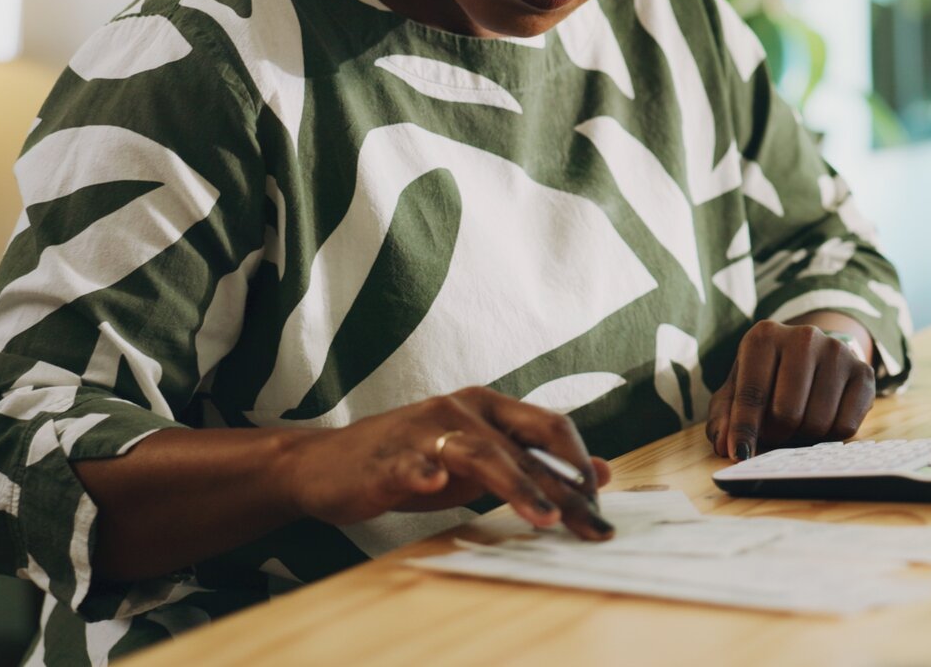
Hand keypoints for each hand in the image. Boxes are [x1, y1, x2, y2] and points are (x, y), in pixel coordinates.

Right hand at [279, 386, 613, 538]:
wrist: (328, 464)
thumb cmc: (414, 460)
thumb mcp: (481, 461)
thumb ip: (536, 463)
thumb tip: (601, 472)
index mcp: (490, 407)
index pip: (550, 428)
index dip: (579, 465)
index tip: (602, 506)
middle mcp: (463, 409)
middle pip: (524, 446)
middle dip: (563, 487)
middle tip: (592, 523)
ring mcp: (425, 429)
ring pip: (480, 453)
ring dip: (516, 485)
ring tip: (544, 517)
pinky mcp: (388, 456)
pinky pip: (409, 462)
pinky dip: (422, 472)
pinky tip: (432, 484)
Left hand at [706, 319, 874, 460]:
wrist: (813, 355)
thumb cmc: (767, 377)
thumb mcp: (737, 389)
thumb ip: (724, 417)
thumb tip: (726, 445)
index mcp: (764, 336)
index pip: (752, 392)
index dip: (745, 429)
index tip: (740, 453)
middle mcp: (803, 336)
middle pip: (787, 413)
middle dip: (776, 434)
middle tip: (775, 431)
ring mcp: (837, 352)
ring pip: (817, 422)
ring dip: (802, 436)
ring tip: (797, 423)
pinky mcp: (864, 372)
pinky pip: (845, 426)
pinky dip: (829, 436)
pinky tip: (821, 419)